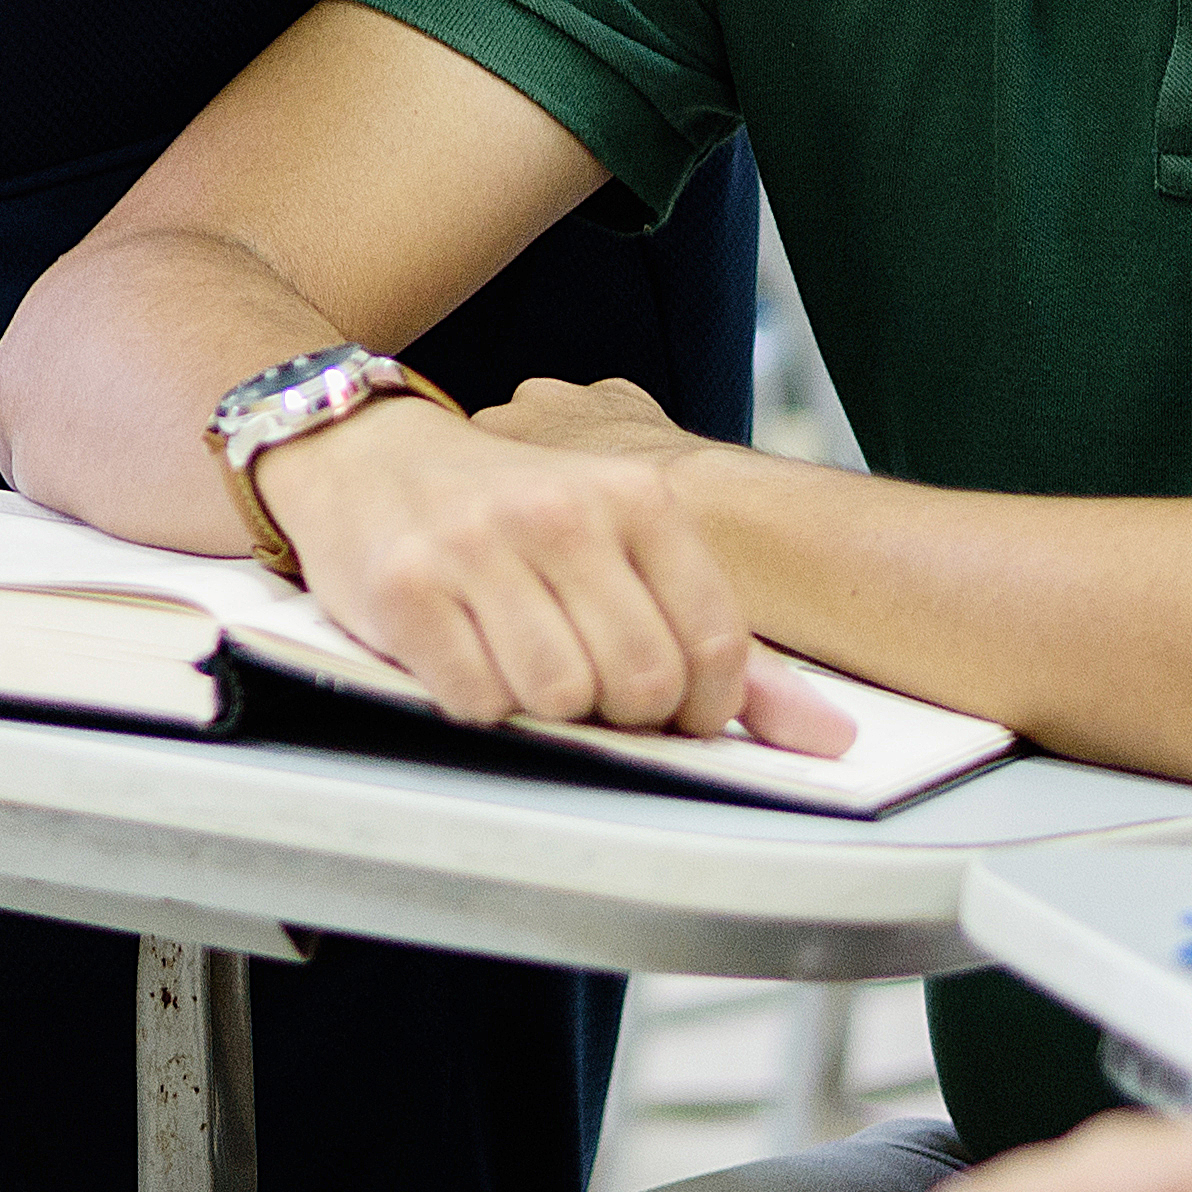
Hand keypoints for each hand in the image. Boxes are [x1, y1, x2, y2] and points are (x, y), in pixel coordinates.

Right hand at [280, 386, 855, 750]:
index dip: (702, 705)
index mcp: (633, 496)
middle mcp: (558, 513)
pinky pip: (477, 701)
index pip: (712, 643)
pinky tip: (467, 656)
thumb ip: (722, 640)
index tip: (671, 707)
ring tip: (522, 662)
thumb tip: (829, 738)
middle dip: (623, 711)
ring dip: (545, 707)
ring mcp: (476, 549)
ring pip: (560, 697)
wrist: (362, 453)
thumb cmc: (508, 511)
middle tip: (590, 687)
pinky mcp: (405, 590)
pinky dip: (478, 701)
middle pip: (640, 681)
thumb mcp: (622, 543)